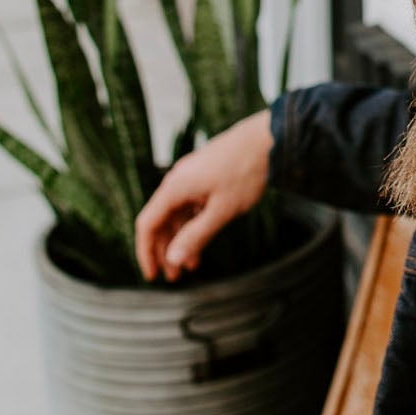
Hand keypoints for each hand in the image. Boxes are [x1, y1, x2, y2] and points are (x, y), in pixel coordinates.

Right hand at [135, 110, 274, 281]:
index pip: (147, 224)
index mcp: (174, 188)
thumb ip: (197, 236)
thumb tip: (174, 260)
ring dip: (181, 239)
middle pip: (160, 220)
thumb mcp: (222, 210)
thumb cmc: (246, 172)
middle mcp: (177, 181)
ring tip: (192, 264)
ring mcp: (192, 177)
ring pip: (177, 213)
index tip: (153, 275)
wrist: (269, 138)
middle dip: (165, 250)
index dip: (146, 252)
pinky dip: (194, 224)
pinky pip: (191, 204)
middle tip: (174, 277)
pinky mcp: (206, 175)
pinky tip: (203, 240)